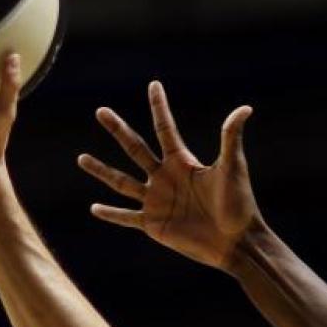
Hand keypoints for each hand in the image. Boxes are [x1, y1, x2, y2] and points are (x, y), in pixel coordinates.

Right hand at [78, 82, 259, 272]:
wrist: (236, 242)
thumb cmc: (239, 204)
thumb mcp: (233, 167)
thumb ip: (231, 137)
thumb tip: (245, 108)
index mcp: (183, 162)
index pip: (165, 129)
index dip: (159, 107)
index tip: (154, 85)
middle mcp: (166, 177)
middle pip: (135, 148)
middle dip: (118, 129)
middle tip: (101, 111)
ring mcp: (157, 200)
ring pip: (122, 182)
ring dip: (101, 171)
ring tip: (81, 158)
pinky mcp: (154, 224)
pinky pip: (127, 217)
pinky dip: (111, 214)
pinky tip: (94, 207)